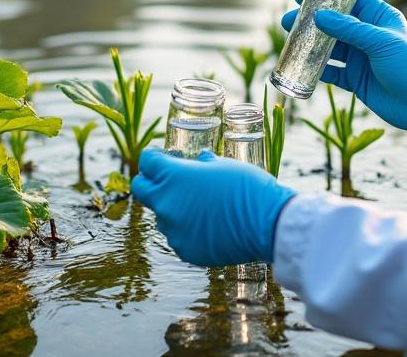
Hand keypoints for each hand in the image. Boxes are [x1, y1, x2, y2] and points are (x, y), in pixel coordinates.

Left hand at [131, 149, 295, 266]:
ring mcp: (173, 229)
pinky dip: (187, 230)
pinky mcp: (184, 249)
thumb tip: (199, 161)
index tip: (158, 157)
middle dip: (149, 182)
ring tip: (201, 208)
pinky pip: (178, 236)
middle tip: (166, 181)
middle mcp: (166, 204)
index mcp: (173, 177)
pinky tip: (209, 226)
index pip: (147, 163)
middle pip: (140, 189)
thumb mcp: (224, 165)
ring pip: (162, 215)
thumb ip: (203, 164)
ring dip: (173, 209)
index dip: (152, 158)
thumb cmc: (248, 187)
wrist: (266, 224)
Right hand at [281, 0, 406, 142]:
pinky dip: (316, 68)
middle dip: (311, 18)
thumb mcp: (380, 43)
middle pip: (334, 21)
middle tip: (289, 19)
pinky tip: (301, 65)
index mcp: (379, 17)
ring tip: (290, 39)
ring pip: (329, 45)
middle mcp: (368, 34)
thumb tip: (319, 16)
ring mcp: (360, 56)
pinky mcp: (355, 78)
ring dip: (310, 42)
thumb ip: (350, 29)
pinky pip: (331, 71)